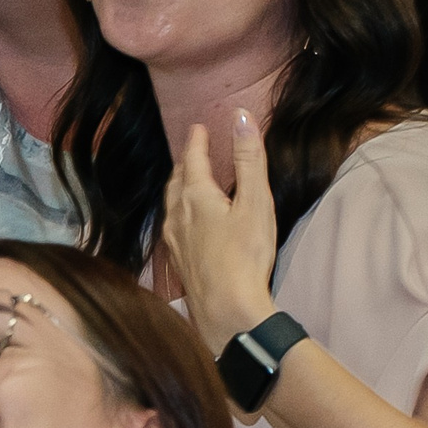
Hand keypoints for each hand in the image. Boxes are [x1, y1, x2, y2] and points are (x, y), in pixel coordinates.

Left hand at [162, 109, 277, 361]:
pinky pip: (173, 227)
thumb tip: (240, 116)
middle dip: (185, 163)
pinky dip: (179, 213)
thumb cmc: (245, 256)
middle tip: (191, 151)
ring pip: (172, 205)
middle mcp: (178, 216)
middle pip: (177, 181)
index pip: (193, 159)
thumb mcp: (255, 202)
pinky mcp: (179, 263)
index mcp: (196, 197)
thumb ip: (248, 158)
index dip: (197, 141)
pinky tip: (185, 224)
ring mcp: (175, 242)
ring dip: (179, 188)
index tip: (199, 127)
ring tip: (186, 182)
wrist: (226, 311)